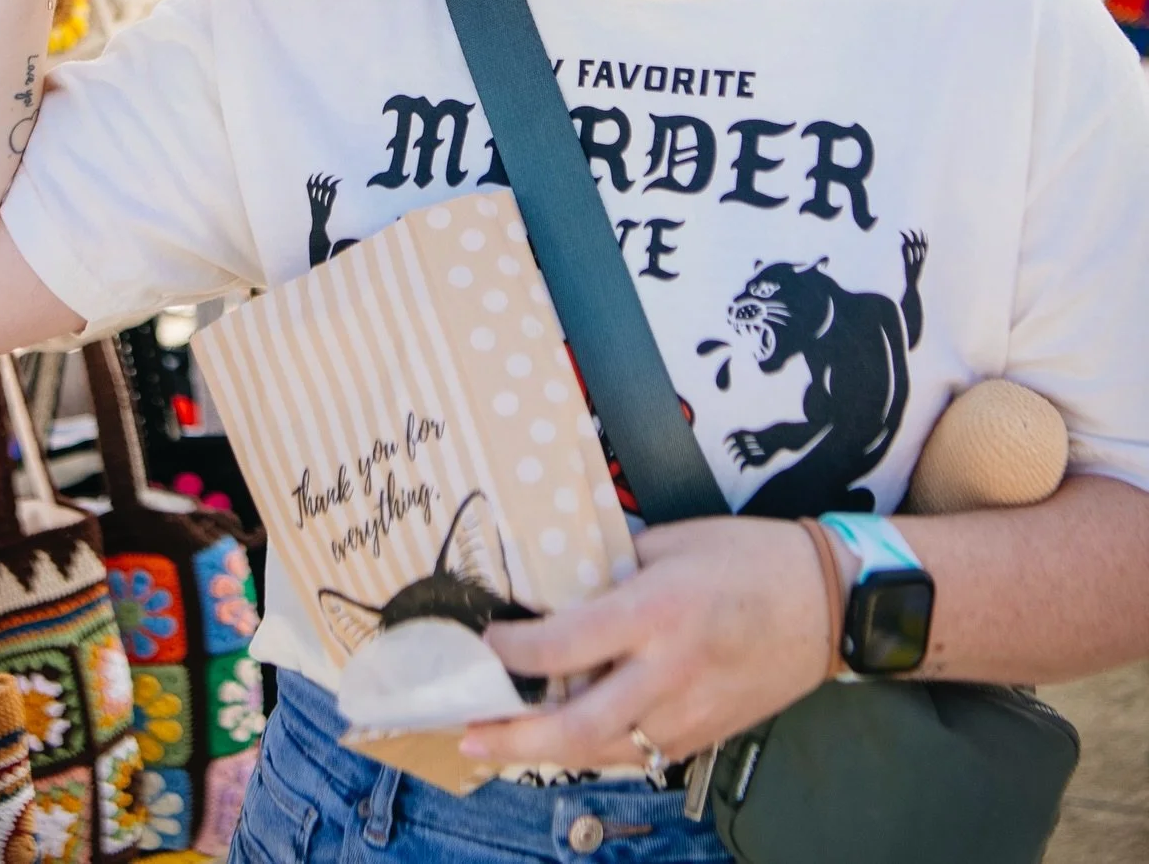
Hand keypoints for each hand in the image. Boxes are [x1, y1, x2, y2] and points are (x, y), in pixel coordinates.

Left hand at [461, 517, 829, 770]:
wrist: (828, 603)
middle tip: (467, 730)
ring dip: (544, 753)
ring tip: (497, 744)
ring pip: (601, 752)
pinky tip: (564, 740)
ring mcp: (687, 713)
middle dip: (513, 737)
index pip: (565, 645)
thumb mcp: (675, 541)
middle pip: (575, 727)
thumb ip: (617, 567)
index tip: (483, 643)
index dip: (514, 653)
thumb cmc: (751, 559)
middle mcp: (667, 672)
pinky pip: (635, 754)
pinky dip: (593, 750)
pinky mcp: (703, 735)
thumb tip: (566, 582)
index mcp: (656, 612)